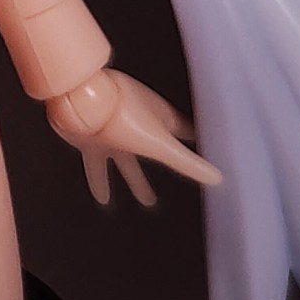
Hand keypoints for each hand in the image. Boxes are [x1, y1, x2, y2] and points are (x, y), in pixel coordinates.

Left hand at [46, 68, 221, 205]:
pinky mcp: (93, 141)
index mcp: (160, 118)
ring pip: (129, 162)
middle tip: (193, 176)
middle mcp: (137, 124)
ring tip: (146, 200)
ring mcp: (115, 133)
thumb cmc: (121, 111)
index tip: (210, 144)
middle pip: (157, 149)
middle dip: (169, 164)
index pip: (186, 131)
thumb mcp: (160, 143)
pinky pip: (98, 166)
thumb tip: (219, 178)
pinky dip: (102, 181)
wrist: (79, 99)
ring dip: (135, 180)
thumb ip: (188, 163)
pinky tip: (101, 195)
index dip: (198, 139)